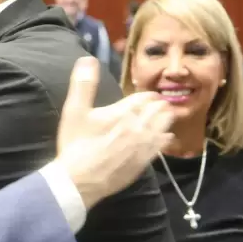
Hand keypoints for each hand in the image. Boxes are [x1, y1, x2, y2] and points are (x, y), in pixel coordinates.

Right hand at [56, 57, 172, 208]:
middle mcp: (138, 127)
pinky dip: (165, 138)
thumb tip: (88, 59)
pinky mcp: (143, 162)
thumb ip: (83, 84)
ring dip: (165, 118)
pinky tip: (167, 136)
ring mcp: (143, 146)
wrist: (81, 181)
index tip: (151, 93)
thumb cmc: (76, 145)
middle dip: (160, 104)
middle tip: (162, 101)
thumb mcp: (74, 111)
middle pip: (156, 111)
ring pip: (162, 127)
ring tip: (168, 113)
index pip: (143, 98)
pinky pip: (160, 147)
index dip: (148, 95)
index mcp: (123, 112)